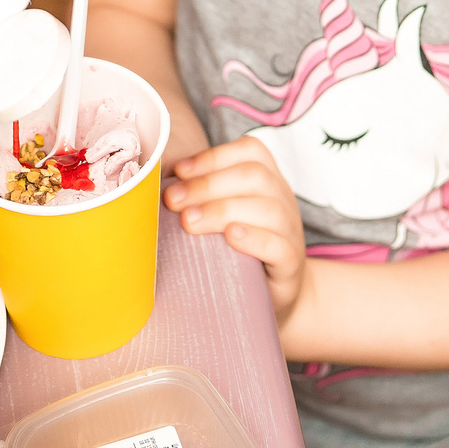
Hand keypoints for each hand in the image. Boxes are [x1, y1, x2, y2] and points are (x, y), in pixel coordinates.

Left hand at [164, 138, 307, 322]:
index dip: (213, 157)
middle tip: (173, 201)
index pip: (251, 151)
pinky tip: (230, 237)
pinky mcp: (291, 265)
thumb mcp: (224, 215)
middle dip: (208, 184)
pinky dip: (254, 238)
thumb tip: (157, 182)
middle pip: (256, 176)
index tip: (178, 172)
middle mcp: (284, 200)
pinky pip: (280, 246)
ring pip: (269, 209)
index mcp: (268, 180)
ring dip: (223, 210)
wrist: (274, 296)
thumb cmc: (239, 250)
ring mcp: (291, 232)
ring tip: (189, 222)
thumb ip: (202, 197)